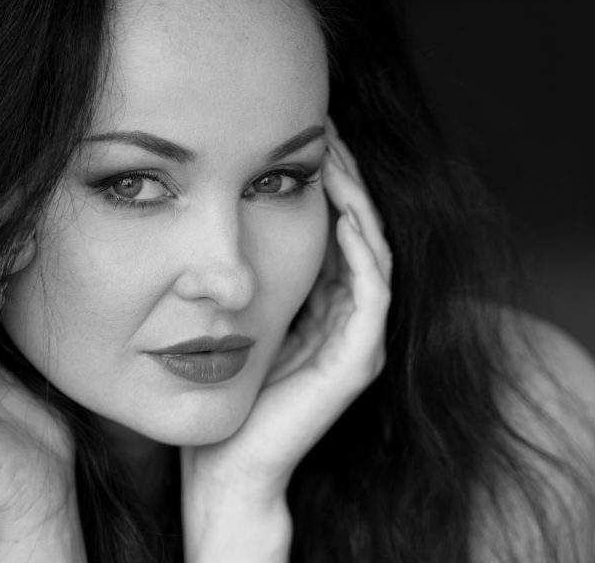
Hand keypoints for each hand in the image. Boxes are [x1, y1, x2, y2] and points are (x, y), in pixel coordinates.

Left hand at [180, 123, 392, 560]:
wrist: (226, 468)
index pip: (341, 230)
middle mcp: (353, 320)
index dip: (332, 182)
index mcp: (328, 310)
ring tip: (334, 154)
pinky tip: (338, 208)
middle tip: (327, 126)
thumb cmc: (221, 398)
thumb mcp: (236, 316)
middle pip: (363, 229)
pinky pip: (371, 286)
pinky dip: (359, 244)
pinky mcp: (359, 358)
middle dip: (347, 177)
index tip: (308, 135)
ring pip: (373, 248)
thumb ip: (250, 275)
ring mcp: (362, 340)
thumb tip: (228, 213)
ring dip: (356, 199)